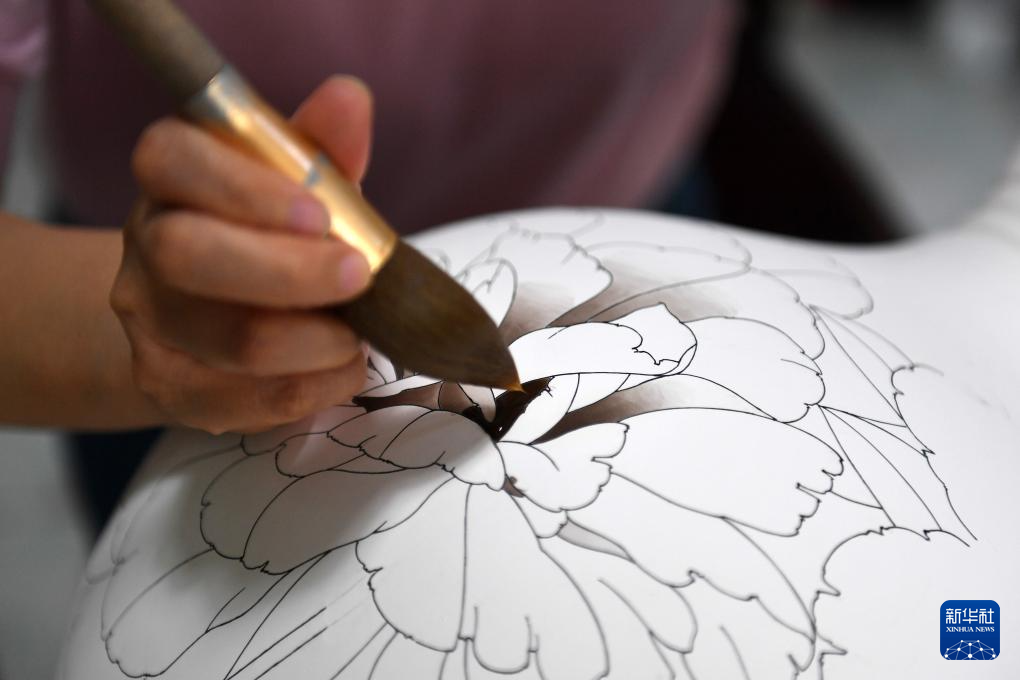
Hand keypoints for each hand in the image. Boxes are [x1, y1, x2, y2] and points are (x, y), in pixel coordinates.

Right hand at [111, 76, 373, 433]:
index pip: (173, 160)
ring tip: (360, 332)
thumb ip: (324, 144)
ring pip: (230, 341)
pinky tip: (341, 368)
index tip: (321, 212)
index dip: (247, 187)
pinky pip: (243, 402)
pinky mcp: (170, 387)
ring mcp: (150, 323)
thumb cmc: (273, 232)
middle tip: (361, 275)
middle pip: (191, 257)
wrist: (217, 311)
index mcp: (171, 175)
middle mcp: (146, 246)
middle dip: (291, 272)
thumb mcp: (300, 181)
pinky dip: (312, 388)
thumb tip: (350, 98)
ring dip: (318, 341)